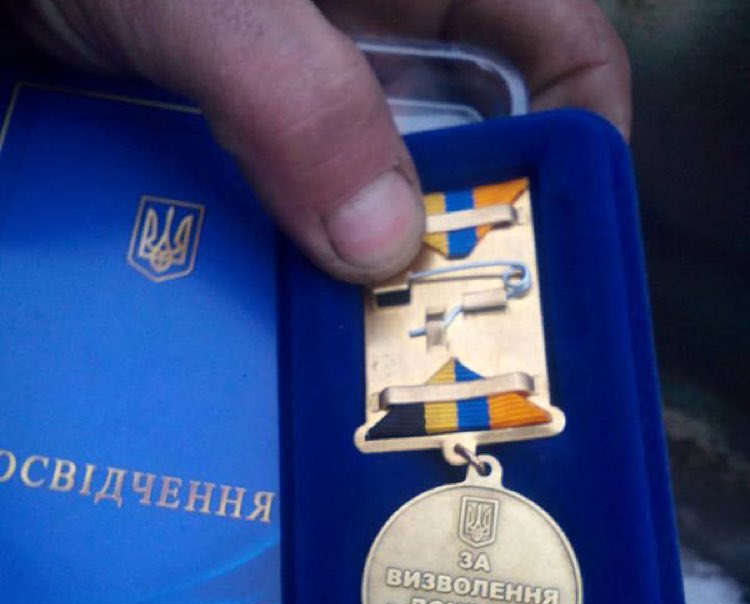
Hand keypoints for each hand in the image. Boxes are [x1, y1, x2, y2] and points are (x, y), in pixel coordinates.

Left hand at [17, 0, 629, 281]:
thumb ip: (292, 93)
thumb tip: (380, 245)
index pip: (552, 36)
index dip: (584, 130)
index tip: (563, 236)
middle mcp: (364, 34)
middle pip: (466, 138)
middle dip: (467, 229)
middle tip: (452, 329)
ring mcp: (297, 93)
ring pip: (371, 190)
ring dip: (367, 265)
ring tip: (361, 348)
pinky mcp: (238, 138)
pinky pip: (290, 210)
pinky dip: (290, 262)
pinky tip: (275, 313)